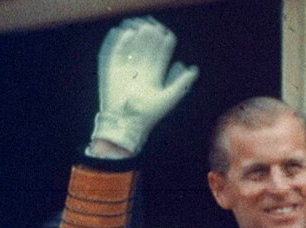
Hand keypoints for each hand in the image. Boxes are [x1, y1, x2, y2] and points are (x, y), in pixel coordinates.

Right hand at [90, 17, 198, 155]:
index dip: (164, 44)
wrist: (125, 124)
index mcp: (153, 78)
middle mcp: (140, 73)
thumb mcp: (170, 98)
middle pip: (146, 49)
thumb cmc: (148, 115)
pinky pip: (116, 54)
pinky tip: (126, 33)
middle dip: (150, 37)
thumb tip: (194, 69)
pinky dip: (119, 43)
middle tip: (153, 26)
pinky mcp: (112, 73)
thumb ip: (182, 83)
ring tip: (140, 26)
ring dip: (136, 37)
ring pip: (132, 49)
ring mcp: (126, 72)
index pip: (160, 55)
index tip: (168, 35)